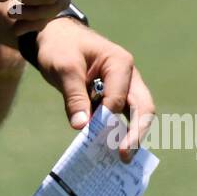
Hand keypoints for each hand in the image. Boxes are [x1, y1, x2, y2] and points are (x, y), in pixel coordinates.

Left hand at [33, 20, 154, 161]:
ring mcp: (124, 86)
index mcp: (120, 63)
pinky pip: (122, 116)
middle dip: (136, 133)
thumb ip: (73, 96)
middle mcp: (129, 76)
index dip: (108, 118)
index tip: (93, 133)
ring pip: (137, 114)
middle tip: (123, 156)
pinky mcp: (115, 96)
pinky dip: (117, 131)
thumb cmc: (60, 47)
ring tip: (121, 159)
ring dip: (130, 135)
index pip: (120, 97)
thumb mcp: (63, 68)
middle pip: (143, 108)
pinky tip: (107, 149)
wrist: (53, 36)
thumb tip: (81, 127)